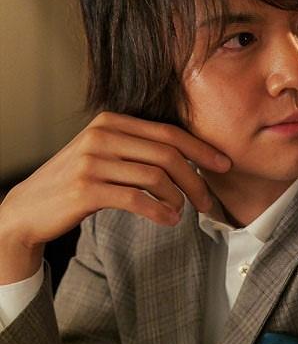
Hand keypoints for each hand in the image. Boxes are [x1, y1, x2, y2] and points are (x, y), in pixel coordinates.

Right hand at [0, 111, 231, 250]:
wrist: (29, 209)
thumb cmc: (76, 183)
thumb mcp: (104, 155)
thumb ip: (137, 149)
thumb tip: (188, 158)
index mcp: (110, 122)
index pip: (168, 133)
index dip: (201, 149)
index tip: (223, 164)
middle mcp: (102, 135)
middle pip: (167, 154)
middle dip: (196, 178)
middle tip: (209, 200)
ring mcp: (92, 162)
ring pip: (156, 177)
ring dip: (179, 198)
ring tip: (185, 212)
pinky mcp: (86, 189)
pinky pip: (137, 200)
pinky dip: (160, 212)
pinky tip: (169, 220)